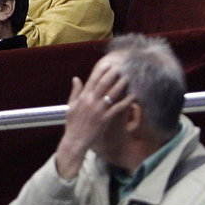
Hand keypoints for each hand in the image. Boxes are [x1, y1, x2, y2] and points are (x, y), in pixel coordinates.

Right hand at [53, 61, 133, 179]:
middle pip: (103, 84)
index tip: (108, 64)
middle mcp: (91, 101)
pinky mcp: (105, 119)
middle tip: (120, 67)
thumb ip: (75, 91)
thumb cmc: (72, 124)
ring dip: (120, 84)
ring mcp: (99, 110)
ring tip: (127, 78)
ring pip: (112, 94)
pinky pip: (118, 108)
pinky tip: (133, 96)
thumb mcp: (70, 106)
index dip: (101, 71)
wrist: (75, 140)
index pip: (92, 80)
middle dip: (112, 74)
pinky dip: (126, 102)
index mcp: (83, 98)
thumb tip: (76, 78)